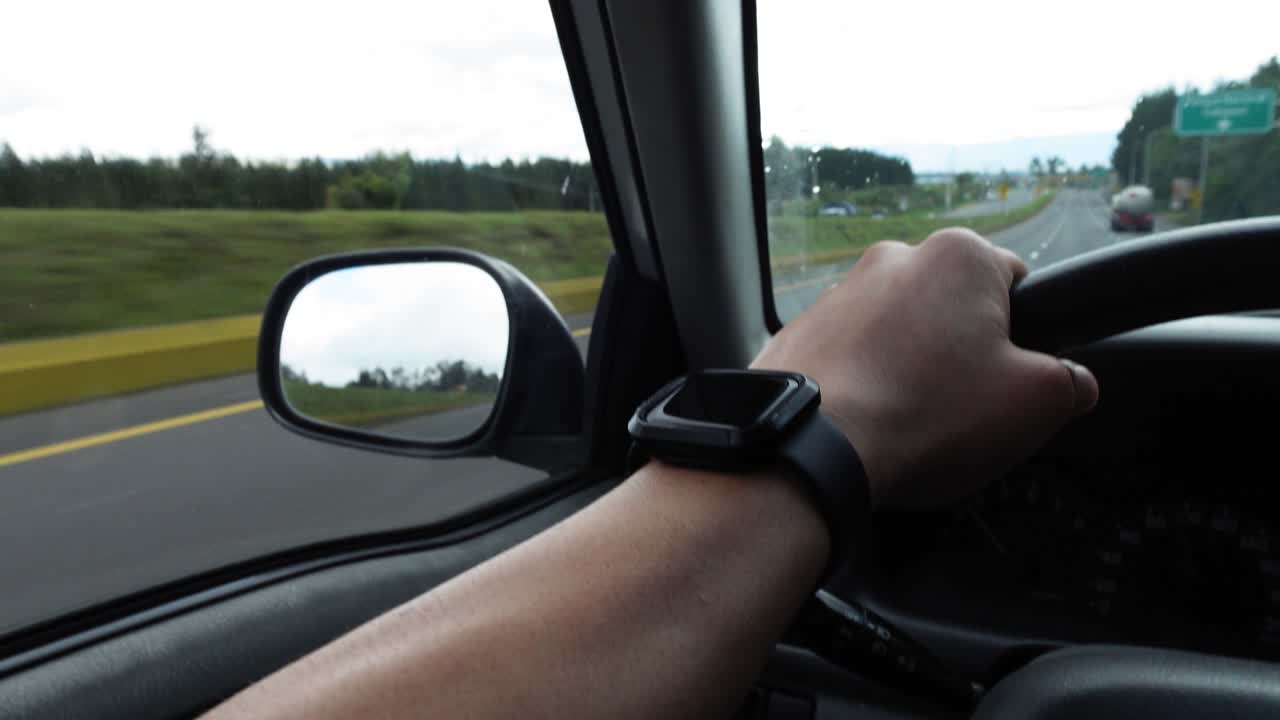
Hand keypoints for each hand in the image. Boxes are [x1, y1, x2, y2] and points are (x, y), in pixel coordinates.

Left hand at [753, 228, 1097, 508]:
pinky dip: (861, 381)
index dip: (1023, 337)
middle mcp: (894, 258)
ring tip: (907, 420)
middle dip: (960, 351)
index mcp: (959, 257)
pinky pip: (849, 354)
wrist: (810, 446)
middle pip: (952, 307)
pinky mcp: (799, 330)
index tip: (1008, 379)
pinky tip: (865, 421)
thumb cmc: (926, 416)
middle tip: (959, 407)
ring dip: (907, 366)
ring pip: (897, 329)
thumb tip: (1074, 382)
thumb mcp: (1035, 403)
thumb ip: (1071, 381)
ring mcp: (838, 291)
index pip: (1016, 282)